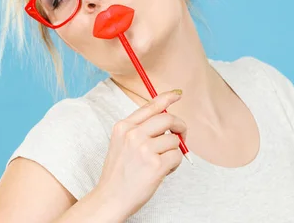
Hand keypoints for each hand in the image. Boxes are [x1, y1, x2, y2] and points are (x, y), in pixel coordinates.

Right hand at [94, 90, 187, 219]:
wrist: (110, 199)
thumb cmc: (119, 174)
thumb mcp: (122, 144)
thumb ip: (141, 130)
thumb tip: (169, 120)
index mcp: (124, 126)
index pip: (151, 106)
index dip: (167, 98)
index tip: (178, 94)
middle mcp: (133, 134)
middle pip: (168, 119)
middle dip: (180, 126)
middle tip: (182, 136)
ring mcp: (144, 149)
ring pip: (174, 140)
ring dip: (173, 152)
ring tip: (160, 164)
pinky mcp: (156, 164)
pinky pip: (177, 156)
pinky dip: (174, 165)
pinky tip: (162, 172)